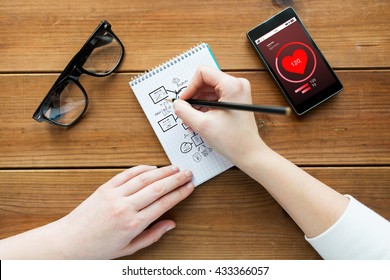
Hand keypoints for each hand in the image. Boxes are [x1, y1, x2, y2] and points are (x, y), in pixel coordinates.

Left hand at [58, 165, 193, 258]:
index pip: (164, 203)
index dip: (180, 193)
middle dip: (176, 178)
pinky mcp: (105, 188)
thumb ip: (152, 235)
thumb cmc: (98, 248)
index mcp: (134, 224)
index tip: (190, 187)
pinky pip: (127, 174)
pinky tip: (152, 167)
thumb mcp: (129, 248)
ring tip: (175, 167)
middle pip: (158, 187)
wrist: (69, 242)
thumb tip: (171, 224)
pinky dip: (141, 168)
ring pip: (144, 178)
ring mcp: (115, 195)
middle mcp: (126, 207)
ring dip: (162, 171)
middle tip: (188, 173)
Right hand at [173, 66, 264, 165]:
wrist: (248, 153)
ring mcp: (237, 92)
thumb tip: (176, 103)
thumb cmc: (233, 140)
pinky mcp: (236, 99)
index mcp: (232, 86)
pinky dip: (205, 107)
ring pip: (209, 90)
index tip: (184, 101)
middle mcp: (237, 85)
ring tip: (192, 120)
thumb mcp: (202, 125)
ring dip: (198, 104)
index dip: (190, 86)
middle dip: (193, 97)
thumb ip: (185, 112)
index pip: (203, 73)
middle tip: (186, 112)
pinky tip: (200, 120)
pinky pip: (215, 97)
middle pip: (206, 81)